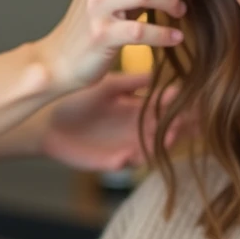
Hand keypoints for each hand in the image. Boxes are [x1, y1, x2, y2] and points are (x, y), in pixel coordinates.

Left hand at [39, 71, 188, 171]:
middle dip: (177, 127)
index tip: (191, 100)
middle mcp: (135, 129)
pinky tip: (127, 156)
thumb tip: (161, 74)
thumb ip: (134, 82)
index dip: (177, 105)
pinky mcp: (108, 162)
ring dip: (159, 146)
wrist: (48, 120)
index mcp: (136, 109)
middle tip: (185, 122)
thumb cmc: (78, 99)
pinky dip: (125, 161)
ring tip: (165, 139)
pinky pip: (122, 164)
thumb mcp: (109, 87)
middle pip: (163, 130)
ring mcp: (124, 146)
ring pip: (150, 148)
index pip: (163, 108)